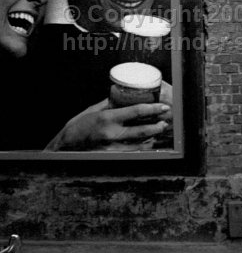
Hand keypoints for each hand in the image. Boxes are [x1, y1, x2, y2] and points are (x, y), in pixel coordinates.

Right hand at [44, 99, 170, 150]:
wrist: (64, 146)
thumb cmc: (77, 125)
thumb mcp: (93, 110)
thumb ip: (110, 104)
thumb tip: (123, 97)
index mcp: (107, 118)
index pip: (135, 112)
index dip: (152, 109)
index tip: (162, 107)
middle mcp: (111, 134)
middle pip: (141, 130)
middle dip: (156, 126)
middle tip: (165, 121)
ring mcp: (112, 147)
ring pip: (139, 144)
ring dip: (151, 137)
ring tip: (159, 131)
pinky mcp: (111, 155)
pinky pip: (131, 152)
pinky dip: (141, 147)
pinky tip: (148, 143)